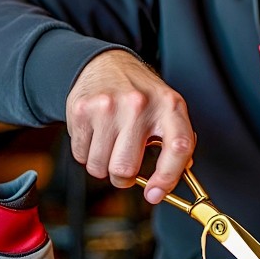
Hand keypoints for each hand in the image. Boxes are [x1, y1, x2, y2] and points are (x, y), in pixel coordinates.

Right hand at [65, 49, 194, 202]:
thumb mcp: (168, 109)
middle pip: (126, 168)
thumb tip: (174, 177)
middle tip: (125, 167)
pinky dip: (87, 154)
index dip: (168, 178)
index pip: (178, 147)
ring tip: (111, 146)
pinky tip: (97, 135)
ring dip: (103, 167)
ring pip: (99, 167)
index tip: (155, 194)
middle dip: (123, 178)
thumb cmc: (142, 93)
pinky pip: (80, 155)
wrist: (107, 64)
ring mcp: (108, 106)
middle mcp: (140, 105)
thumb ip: (176, 141)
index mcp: (170, 106)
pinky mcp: (81, 110)